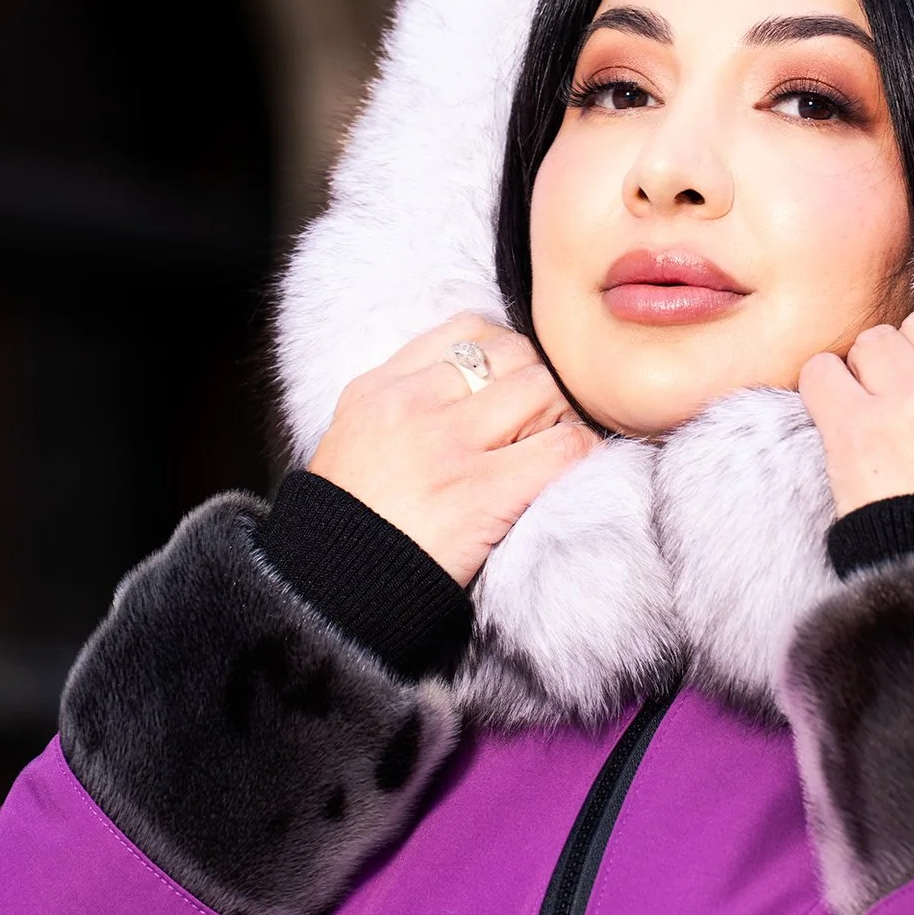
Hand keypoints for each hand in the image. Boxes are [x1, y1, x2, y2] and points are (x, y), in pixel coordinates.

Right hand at [307, 313, 598, 585]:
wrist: (334, 586)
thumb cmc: (350, 518)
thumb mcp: (353, 435)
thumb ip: (399, 399)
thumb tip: (464, 378)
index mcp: (380, 388)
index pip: (467, 329)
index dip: (504, 349)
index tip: (509, 380)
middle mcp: (414, 405)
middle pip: (512, 353)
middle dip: (537, 380)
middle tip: (538, 417)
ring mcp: (449, 447)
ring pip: (542, 390)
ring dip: (559, 413)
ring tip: (548, 442)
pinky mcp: (482, 492)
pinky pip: (561, 448)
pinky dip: (579, 451)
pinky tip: (571, 464)